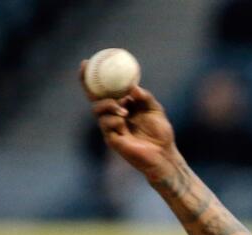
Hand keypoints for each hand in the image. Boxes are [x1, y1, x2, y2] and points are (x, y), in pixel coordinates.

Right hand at [80, 61, 176, 180]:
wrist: (164, 154)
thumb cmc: (161, 133)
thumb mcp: (155, 109)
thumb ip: (144, 97)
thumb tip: (132, 87)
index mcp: (122, 106)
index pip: (105, 90)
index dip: (95, 78)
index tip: (87, 62)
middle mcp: (113, 115)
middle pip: (94, 98)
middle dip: (87, 84)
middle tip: (86, 72)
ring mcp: (110, 127)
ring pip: (97, 110)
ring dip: (108, 105)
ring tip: (123, 110)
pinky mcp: (112, 139)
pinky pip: (106, 124)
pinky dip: (114, 119)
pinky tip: (124, 121)